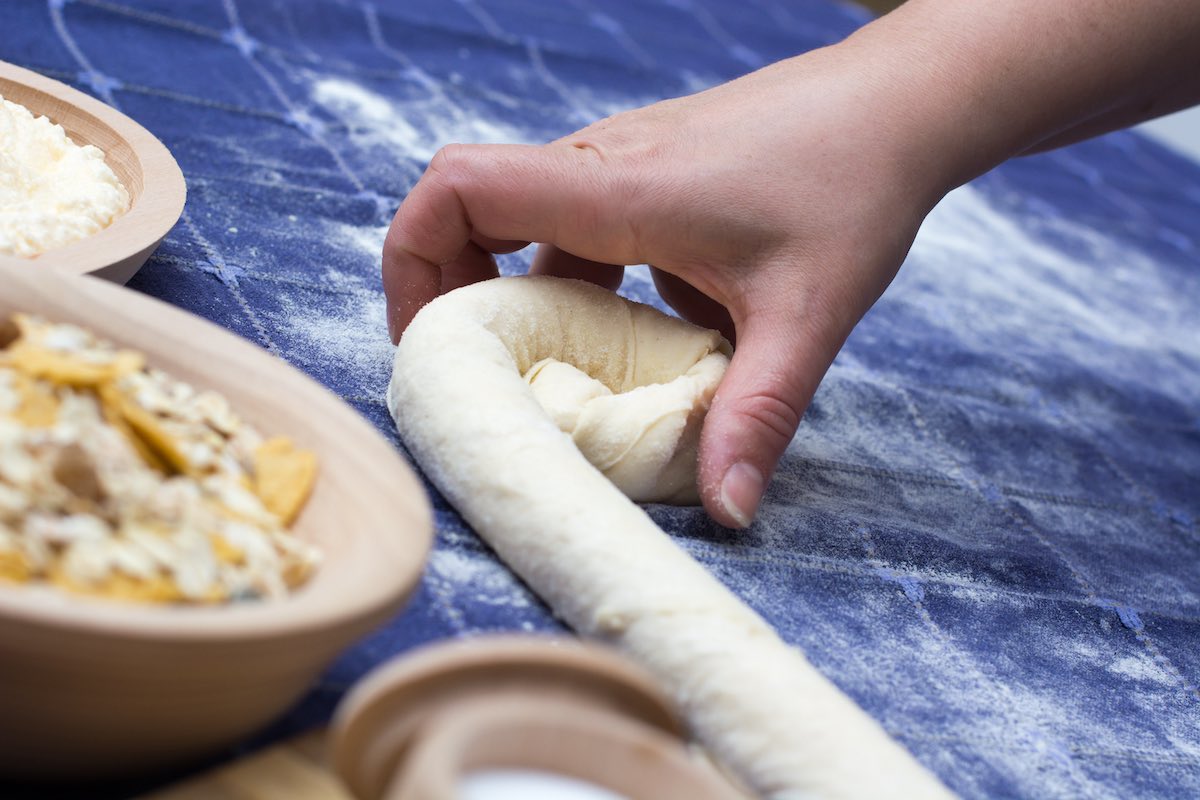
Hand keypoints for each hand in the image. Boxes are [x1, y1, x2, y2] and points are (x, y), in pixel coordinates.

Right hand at [382, 45, 949, 527]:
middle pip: (470, 208)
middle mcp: (602, 165)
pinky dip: (575, 283)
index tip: (429, 343)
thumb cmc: (855, 186)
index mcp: (614, 189)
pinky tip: (632, 334)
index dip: (412, 260)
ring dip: (520, 296)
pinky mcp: (650, 175)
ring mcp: (623, 164)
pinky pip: (577, 225)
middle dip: (451, 294)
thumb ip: (757, 415)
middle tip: (477, 376)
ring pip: (525, 222)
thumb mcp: (807, 315)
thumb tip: (725, 511)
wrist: (901, 103)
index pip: (459, 189)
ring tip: (550, 373)